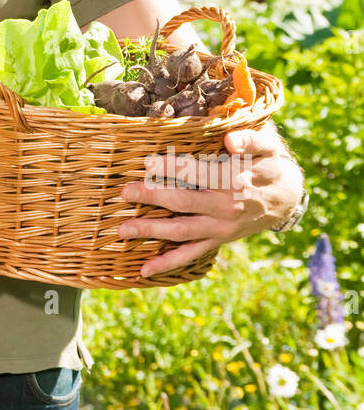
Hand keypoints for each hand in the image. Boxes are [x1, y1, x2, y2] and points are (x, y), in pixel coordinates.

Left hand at [117, 121, 305, 278]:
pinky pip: (190, 255)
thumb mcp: (267, 146)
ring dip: (151, 231)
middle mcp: (224, 208)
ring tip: (122, 230)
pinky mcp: (216, 240)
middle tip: (124, 192)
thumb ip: (250, 139)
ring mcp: (219, 228)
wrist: (287, 198)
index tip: (146, 163)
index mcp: (234, 181)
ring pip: (181, 232)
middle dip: (151, 197)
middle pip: (182, 203)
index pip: (196, 173)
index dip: (171, 168)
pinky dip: (167, 263)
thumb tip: (230, 140)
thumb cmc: (270, 164)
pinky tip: (143, 270)